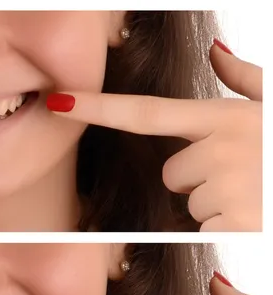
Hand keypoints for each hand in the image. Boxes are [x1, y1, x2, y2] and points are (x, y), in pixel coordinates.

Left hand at [47, 41, 261, 231]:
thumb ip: (250, 80)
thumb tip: (219, 50)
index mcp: (227, 117)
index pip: (147, 113)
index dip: (97, 108)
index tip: (58, 101)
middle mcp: (224, 146)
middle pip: (172, 172)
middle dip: (198, 177)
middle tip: (242, 176)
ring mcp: (229, 185)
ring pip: (188, 201)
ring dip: (215, 202)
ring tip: (254, 194)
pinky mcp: (237, 222)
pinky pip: (206, 227)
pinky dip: (227, 226)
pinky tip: (256, 215)